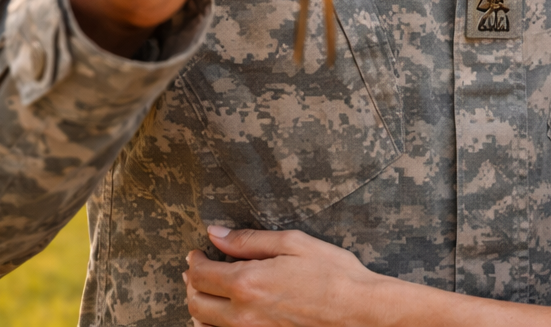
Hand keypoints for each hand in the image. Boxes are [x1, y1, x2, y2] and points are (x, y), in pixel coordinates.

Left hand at [185, 227, 379, 326]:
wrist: (358, 311)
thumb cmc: (332, 273)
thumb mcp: (292, 243)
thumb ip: (248, 240)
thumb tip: (215, 233)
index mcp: (248, 283)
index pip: (201, 274)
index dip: (194, 261)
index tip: (197, 252)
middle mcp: (243, 314)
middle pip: (196, 302)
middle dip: (192, 283)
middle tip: (197, 269)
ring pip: (205, 325)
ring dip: (199, 306)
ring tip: (207, 290)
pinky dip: (215, 325)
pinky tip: (224, 313)